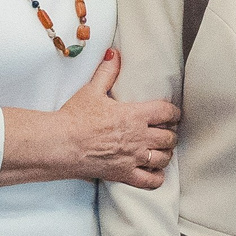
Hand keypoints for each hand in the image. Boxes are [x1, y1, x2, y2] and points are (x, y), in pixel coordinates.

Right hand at [0, 49, 178, 188]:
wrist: (62, 144)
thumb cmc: (75, 117)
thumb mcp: (92, 90)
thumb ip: (107, 72)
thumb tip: (114, 53)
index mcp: (135, 115)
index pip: (166, 112)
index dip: (173, 113)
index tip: (173, 114)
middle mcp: (139, 137)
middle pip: (169, 137)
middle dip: (171, 134)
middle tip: (166, 132)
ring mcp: (133, 158)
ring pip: (163, 158)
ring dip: (166, 154)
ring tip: (161, 150)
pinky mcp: (124, 174)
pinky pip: (150, 181)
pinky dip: (157, 177)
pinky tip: (155, 172)